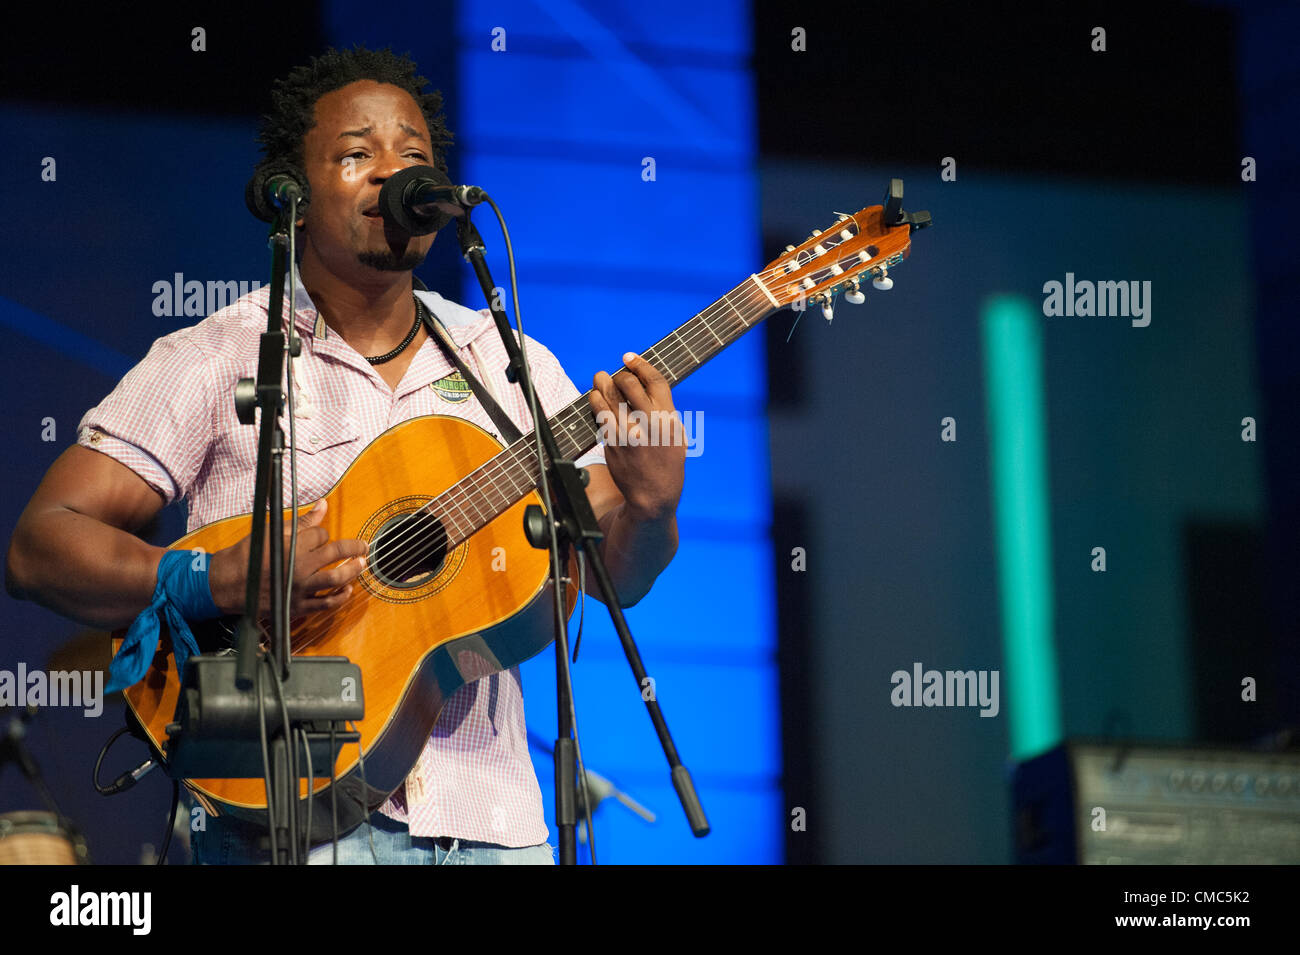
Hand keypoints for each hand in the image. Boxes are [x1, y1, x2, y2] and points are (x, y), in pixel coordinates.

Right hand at [208, 499, 367, 616]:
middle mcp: (300, 568)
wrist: (227, 584)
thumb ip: (302, 521)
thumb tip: (323, 505)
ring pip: (337, 578)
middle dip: (354, 547)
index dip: (323, 533)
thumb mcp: (273, 532)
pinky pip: (326, 604)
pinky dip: (341, 597)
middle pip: (336, 553)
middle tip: (363, 546)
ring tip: (362, 564)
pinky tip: (348, 590)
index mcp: (293, 546)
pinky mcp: (298, 606)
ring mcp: (301, 589)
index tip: (322, 536)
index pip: (321, 535)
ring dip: (353, 570)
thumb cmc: (247, 557)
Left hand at [588, 353, 685, 522]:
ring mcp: (629, 433)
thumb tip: (643, 385)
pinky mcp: (613, 444)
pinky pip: (599, 416)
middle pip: (628, 384)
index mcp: (668, 418)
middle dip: (618, 375)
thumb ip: (663, 410)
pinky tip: (595, 399)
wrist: (654, 494)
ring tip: (599, 381)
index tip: (629, 358)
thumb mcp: (675, 434)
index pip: (655, 380)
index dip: (640, 364)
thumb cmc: (666, 462)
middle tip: (613, 375)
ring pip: (609, 397)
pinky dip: (595, 403)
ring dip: (601, 385)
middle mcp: (649, 423)